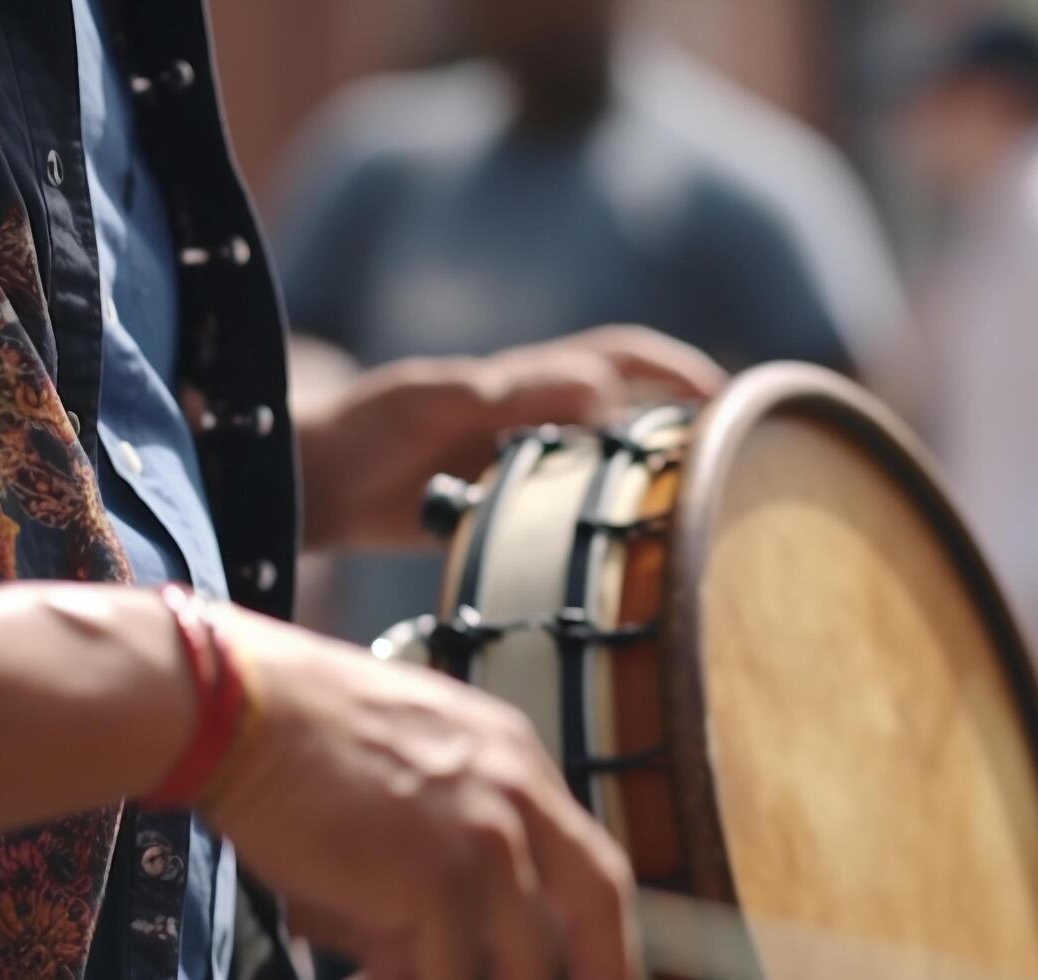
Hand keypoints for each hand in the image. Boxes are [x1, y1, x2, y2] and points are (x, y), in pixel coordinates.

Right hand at [203, 605, 639, 979]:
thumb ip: (453, 839)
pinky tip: (364, 975)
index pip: (591, 855)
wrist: (247, 708)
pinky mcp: (439, 880)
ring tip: (401, 965)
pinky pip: (447, 972)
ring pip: (523, 957)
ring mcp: (486, 837)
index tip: (605, 967)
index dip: (604, 926)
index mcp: (517, 758)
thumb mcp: (414, 761)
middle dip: (603, 967)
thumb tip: (450, 938)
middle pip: (598, 901)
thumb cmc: (303, 735)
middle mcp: (519, 792)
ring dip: (479, 976)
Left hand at [298, 325, 726, 550]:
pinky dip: (594, 536)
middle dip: (680, 433)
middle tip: (727, 473)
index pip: (622, 359)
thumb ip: (510, 392)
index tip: (725, 401)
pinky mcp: (503, 515)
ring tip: (686, 523)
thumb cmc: (364, 424)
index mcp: (527, 381)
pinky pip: (564, 522)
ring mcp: (522, 468)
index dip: (677, 371)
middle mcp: (536, 421)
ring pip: (603, 473)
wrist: (310, 482)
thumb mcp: (434, 397)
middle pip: (630, 416)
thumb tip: (601, 390)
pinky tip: (615, 566)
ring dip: (643, 490)